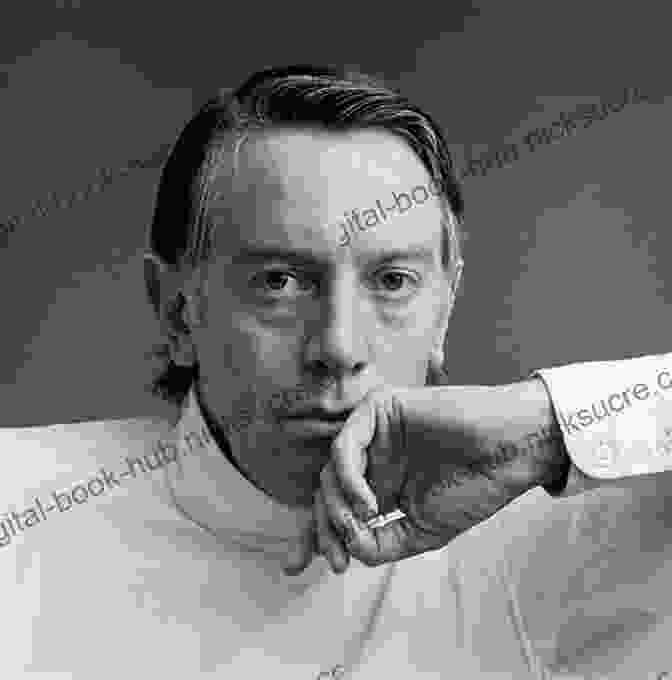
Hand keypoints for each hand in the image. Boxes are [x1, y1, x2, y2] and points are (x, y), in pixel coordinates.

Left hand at [312, 377, 568, 572]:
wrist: (508, 454)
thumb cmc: (472, 489)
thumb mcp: (421, 531)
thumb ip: (381, 543)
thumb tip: (346, 546)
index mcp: (382, 483)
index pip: (338, 507)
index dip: (327, 536)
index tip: (332, 565)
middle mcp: (373, 458)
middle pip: (326, 490)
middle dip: (326, 525)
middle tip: (341, 555)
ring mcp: (375, 433)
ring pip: (330, 469)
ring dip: (337, 503)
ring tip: (364, 522)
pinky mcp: (379, 410)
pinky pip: (345, 445)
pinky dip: (348, 477)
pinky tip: (368, 503)